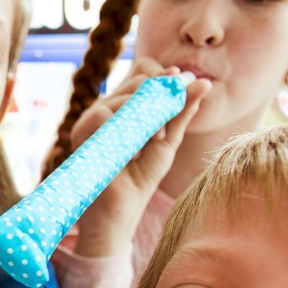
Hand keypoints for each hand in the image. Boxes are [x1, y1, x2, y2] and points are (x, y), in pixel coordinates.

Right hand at [68, 59, 210, 257]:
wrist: (120, 212)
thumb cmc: (140, 179)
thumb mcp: (167, 141)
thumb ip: (181, 112)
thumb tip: (203, 82)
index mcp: (123, 108)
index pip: (144, 74)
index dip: (164, 76)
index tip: (183, 81)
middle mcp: (106, 108)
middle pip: (139, 80)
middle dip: (161, 101)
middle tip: (162, 133)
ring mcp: (93, 118)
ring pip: (128, 95)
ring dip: (149, 120)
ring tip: (149, 146)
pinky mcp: (83, 130)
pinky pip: (109, 112)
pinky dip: (128, 132)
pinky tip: (130, 154)